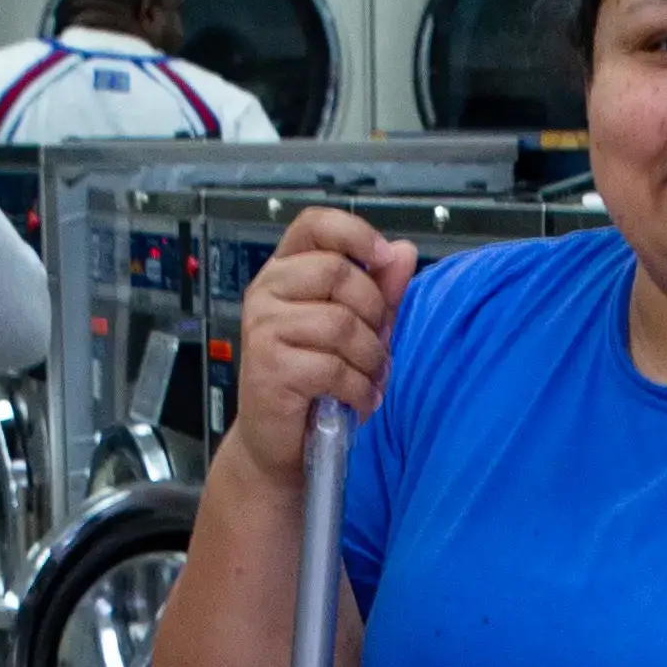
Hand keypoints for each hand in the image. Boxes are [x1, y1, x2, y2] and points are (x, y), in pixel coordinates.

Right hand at [221, 206, 414, 483]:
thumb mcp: (356, 330)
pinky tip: (355, 400)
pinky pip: (333, 366)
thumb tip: (403, 251)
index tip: (383, 258)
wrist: (278, 442)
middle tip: (375, 346)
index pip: (315, 224)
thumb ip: (378, 290)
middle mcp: (267, 292)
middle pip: (337, 273)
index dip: (354, 233)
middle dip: (372, 314)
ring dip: (369, 358)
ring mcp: (263, 327)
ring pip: (341, 323)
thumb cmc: (314, 382)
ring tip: (367, 379)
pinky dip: (357, 389)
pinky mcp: (268, 366)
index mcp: (285, 272)